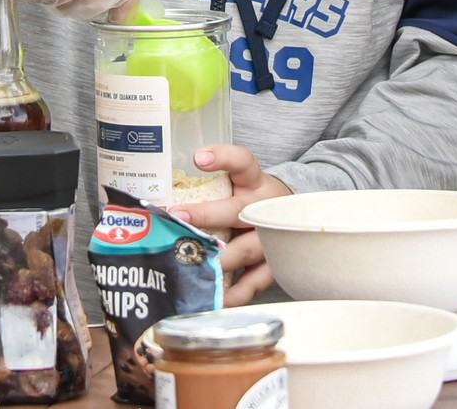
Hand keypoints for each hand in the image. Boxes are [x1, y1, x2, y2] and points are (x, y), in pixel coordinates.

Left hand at [171, 146, 292, 307]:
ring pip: (245, 249)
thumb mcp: (241, 184)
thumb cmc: (254, 201)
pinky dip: (234, 293)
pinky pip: (254, 282)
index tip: (198, 158)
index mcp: (255, 182)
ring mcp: (273, 238)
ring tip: (192, 265)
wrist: (297, 218)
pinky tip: (216, 298)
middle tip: (179, 218)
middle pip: (237, 211)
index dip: (223, 158)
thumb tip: (158, 196)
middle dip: (207, 215)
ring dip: (218, 258)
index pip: (243, 162)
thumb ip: (211, 186)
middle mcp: (265, 208)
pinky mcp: (275, 265)